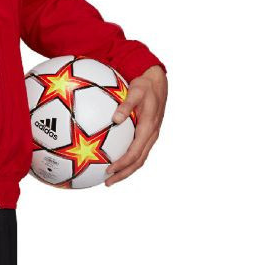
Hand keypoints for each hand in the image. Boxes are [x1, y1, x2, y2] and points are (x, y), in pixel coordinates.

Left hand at [105, 64, 167, 186]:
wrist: (157, 82)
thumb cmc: (145, 85)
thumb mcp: (136, 91)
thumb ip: (126, 105)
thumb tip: (115, 119)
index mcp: (148, 129)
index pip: (135, 153)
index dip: (123, 164)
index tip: (109, 170)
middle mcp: (151, 135)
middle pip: (138, 162)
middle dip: (123, 174)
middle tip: (107, 182)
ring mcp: (150, 135)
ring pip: (139, 158)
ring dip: (126, 169)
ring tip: (110, 177)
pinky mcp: (147, 133)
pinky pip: (138, 150)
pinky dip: (128, 159)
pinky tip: (114, 158)